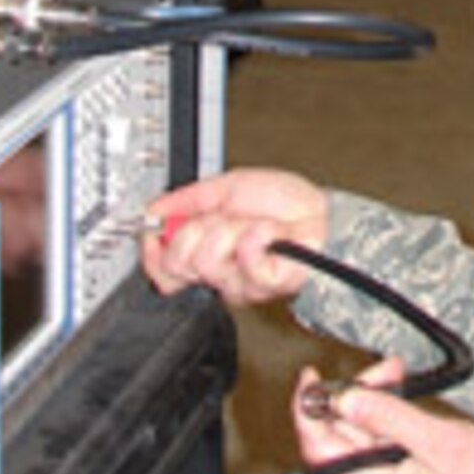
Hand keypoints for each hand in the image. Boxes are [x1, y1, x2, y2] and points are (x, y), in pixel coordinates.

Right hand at [143, 166, 328, 304]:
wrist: (321, 215)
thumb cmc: (284, 204)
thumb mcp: (225, 188)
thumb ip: (185, 200)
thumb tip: (153, 209)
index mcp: (204, 250)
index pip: (162, 269)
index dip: (152, 251)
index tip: (155, 231)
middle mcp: (217, 270)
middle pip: (174, 266)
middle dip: (192, 231)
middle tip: (217, 220)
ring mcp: (237, 282)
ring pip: (204, 260)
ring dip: (229, 230)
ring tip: (250, 225)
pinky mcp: (259, 284)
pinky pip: (242, 257)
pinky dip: (257, 234)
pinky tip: (268, 233)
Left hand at [293, 358, 473, 473]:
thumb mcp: (441, 441)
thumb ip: (389, 417)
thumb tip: (348, 399)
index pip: (319, 448)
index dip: (309, 409)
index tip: (311, 380)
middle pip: (345, 442)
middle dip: (361, 399)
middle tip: (388, 370)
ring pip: (366, 449)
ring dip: (380, 412)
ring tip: (405, 385)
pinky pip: (384, 462)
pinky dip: (393, 433)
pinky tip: (412, 417)